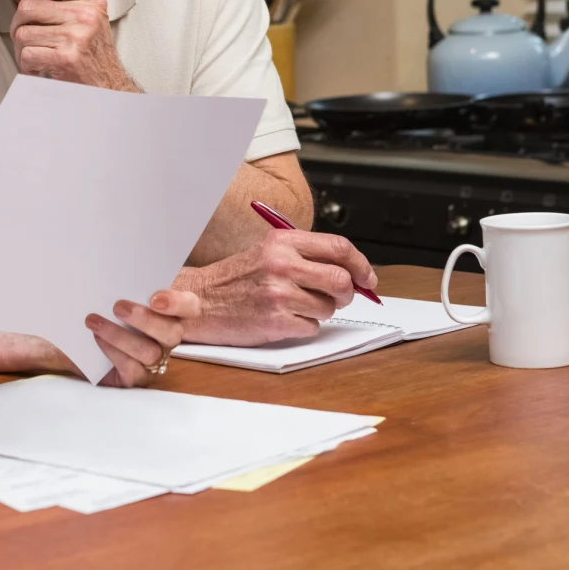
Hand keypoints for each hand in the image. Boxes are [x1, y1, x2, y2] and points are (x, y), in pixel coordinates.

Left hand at [7, 0, 137, 90]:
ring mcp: (76, 35)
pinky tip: (39, 69)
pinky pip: (27, 54)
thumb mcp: (88, 21)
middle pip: (27, 7)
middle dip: (18, 27)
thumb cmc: (93, 58)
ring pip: (23, 33)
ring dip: (22, 50)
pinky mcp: (66, 56)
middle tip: (26, 41)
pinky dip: (27, 66)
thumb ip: (65, 2)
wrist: (108, 89)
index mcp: (91, 0)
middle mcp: (86, 14)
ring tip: (36, 57)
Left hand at [84, 289, 199, 386]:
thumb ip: (127, 286)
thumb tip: (112, 271)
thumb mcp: (119, 296)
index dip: (178, 303)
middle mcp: (167, 338)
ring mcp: (155, 361)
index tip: (154, 298)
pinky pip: (132, 369)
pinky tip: (97, 339)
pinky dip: (112, 352)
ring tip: (94, 322)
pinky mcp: (137, 378)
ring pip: (149, 352)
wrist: (87, 348)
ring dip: (119, 336)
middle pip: (173, 333)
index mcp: (171, 314)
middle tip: (118, 306)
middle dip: (145, 320)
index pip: (190, 307)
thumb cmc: (109, 314)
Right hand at [181, 230, 378, 345]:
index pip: (339, 248)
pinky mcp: (276, 321)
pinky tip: (283, 319)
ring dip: (320, 312)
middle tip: (337, 298)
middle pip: (341, 280)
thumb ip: (307, 257)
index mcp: (283, 242)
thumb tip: (353, 273)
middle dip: (346, 293)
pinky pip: (312, 328)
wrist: (200, 300)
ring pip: (328, 308)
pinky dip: (303, 326)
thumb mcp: (269, 252)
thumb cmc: (236, 278)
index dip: (361, 265)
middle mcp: (282, 264)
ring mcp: (279, 293)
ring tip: (295, 306)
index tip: (367, 278)